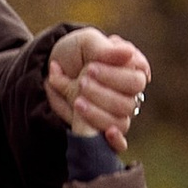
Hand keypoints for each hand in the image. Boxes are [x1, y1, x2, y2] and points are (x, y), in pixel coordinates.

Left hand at [48, 28, 150, 149]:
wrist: (50, 67)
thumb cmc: (73, 52)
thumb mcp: (86, 42)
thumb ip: (105, 49)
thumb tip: (128, 53)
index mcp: (130, 70)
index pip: (136, 79)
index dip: (115, 76)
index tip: (90, 68)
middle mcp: (127, 93)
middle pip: (129, 102)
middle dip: (103, 93)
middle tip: (82, 82)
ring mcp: (115, 112)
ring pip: (120, 121)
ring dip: (98, 113)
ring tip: (77, 101)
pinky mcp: (103, 128)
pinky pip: (120, 144)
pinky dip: (116, 141)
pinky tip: (107, 132)